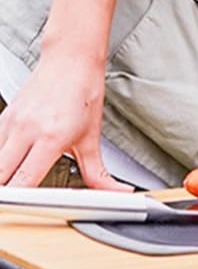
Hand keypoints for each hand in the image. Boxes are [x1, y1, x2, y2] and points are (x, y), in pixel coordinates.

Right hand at [0, 49, 127, 190]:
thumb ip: (98, 173)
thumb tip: (115, 193)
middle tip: (19, 201)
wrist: (71, 61)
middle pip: (1, 175)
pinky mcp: (3, 118)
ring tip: (16, 182)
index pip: (24, 180)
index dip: (21, 199)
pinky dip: (1, 158)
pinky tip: (11, 163)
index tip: (26, 207)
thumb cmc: (83, 93)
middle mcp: (27, 130)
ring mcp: (11, 123)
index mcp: (51, 137)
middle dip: (7, 192)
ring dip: (4, 175)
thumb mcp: (92, 137)